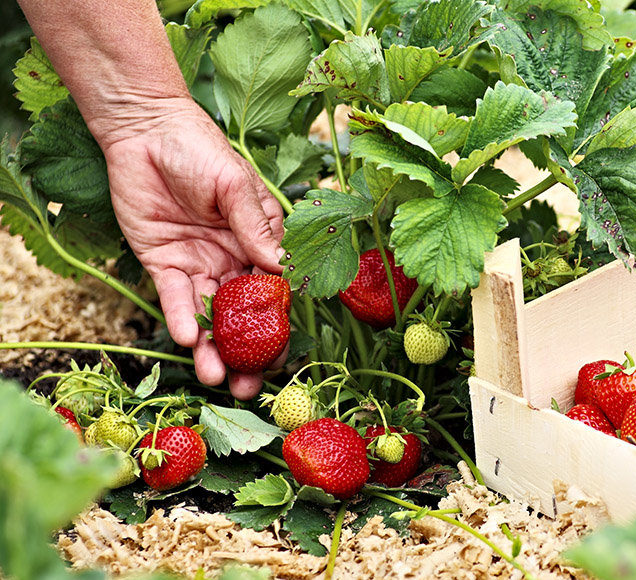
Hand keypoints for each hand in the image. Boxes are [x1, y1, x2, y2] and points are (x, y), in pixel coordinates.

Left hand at [102, 97, 284, 398]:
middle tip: (248, 387)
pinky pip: (176, 299)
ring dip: (213, 348)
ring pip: (211, 316)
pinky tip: (188, 339)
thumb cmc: (198, 148)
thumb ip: (254, 226)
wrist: (143, 130)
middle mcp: (233, 259)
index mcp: (260, 241)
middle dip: (247, 353)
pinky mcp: (164, 265)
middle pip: (244, 315)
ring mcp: (199, 264)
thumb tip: (279, 268)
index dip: (278, 325)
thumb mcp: (234, 184)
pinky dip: (183, 319)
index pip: (275, 292)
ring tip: (216, 378)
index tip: (280, 356)